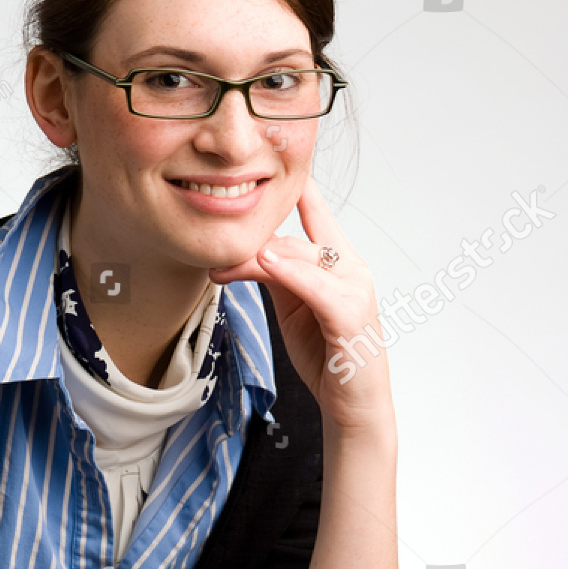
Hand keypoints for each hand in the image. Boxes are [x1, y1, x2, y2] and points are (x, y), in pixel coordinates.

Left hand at [209, 175, 393, 433]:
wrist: (354, 408)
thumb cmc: (328, 358)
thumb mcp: (294, 309)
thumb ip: (278, 277)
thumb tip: (248, 253)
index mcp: (338, 263)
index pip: (314, 212)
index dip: (291, 186)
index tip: (260, 160)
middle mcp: (350, 269)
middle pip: (296, 238)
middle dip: (253, 238)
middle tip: (212, 242)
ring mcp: (355, 290)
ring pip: (302, 258)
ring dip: (260, 256)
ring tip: (225, 260)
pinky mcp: (351, 317)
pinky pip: (317, 287)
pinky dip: (291, 273)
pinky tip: (266, 264)